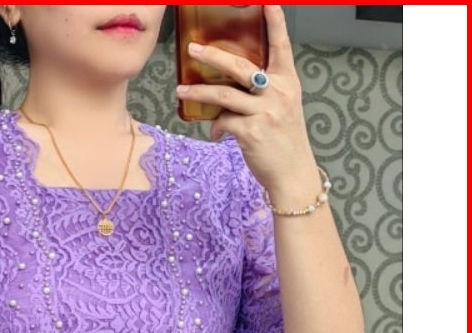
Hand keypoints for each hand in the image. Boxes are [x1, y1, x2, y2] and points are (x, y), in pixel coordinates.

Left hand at [176, 5, 318, 202]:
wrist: (292, 173)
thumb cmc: (284, 142)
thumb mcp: (281, 110)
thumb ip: (260, 96)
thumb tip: (225, 98)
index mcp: (288, 82)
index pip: (282, 46)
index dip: (275, 24)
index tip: (268, 3)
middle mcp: (278, 92)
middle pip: (240, 67)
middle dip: (213, 56)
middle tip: (193, 50)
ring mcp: (265, 111)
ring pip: (224, 95)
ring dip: (199, 92)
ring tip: (182, 91)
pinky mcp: (252, 132)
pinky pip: (224, 122)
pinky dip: (216, 128)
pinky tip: (216, 134)